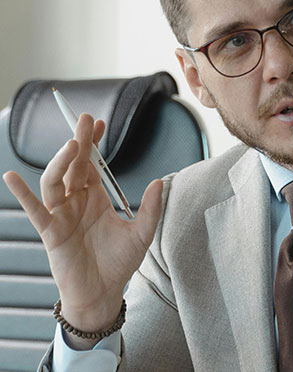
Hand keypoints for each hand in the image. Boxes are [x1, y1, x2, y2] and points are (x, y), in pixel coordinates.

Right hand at [3, 113, 163, 346]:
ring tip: (72, 145)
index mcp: (95, 198)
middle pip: (74, 166)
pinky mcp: (50, 232)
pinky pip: (34, 209)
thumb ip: (150, 209)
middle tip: (85, 120)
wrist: (104, 293)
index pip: (92, 164)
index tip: (99, 123)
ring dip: (60, 162)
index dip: (93, 144)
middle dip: (79, 142)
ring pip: (54, 181)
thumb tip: (158, 182)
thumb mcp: (142, 234)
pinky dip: (22, 193)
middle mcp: (76, 202)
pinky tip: (11, 176)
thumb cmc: (120, 263)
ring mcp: (61, 215)